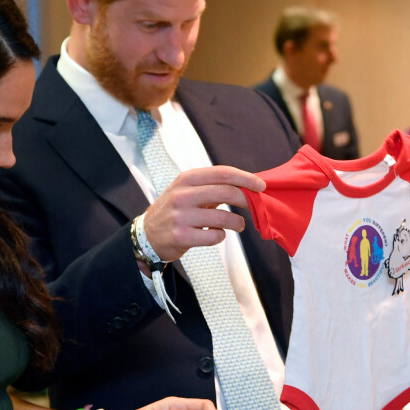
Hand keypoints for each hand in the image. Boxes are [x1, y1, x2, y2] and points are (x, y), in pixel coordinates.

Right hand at [143, 165, 265, 260]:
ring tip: (239, 225)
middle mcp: (181, 195)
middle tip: (255, 206)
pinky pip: (214, 237)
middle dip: (246, 200)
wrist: (147, 235)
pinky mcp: (181, 237)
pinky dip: (221, 236)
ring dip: (238, 223)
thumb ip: (213, 187)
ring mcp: (180, 217)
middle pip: (226, 192)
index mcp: (186, 179)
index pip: (222, 173)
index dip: (245, 178)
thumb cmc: (176, 211)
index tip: (261, 185)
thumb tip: (247, 186)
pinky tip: (217, 235)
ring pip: (223, 218)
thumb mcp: (187, 191)